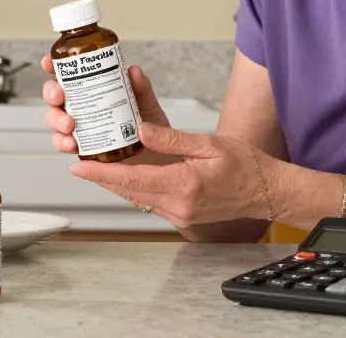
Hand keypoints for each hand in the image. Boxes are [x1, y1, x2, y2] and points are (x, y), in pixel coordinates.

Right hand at [40, 57, 170, 153]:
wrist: (158, 160)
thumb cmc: (152, 131)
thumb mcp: (148, 107)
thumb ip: (141, 90)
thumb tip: (134, 71)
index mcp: (95, 91)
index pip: (69, 75)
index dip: (53, 67)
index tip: (48, 63)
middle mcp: (83, 108)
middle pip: (55, 96)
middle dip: (51, 93)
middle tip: (60, 96)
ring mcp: (80, 128)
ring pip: (54, 120)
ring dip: (56, 120)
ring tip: (70, 125)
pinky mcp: (83, 148)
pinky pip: (64, 144)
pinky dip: (63, 143)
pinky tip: (72, 143)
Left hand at [69, 123, 276, 227]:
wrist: (267, 192)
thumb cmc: (245, 166)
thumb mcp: (209, 144)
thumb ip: (171, 139)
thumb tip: (141, 130)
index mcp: (184, 186)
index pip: (132, 180)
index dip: (101, 174)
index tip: (79, 167)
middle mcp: (178, 205)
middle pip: (128, 191)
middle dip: (102, 178)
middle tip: (79, 162)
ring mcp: (179, 214)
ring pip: (136, 198)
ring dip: (115, 184)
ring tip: (95, 166)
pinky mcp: (182, 215)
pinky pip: (149, 201)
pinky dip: (133, 188)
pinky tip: (124, 175)